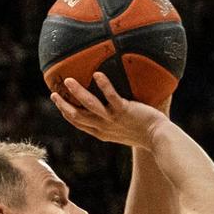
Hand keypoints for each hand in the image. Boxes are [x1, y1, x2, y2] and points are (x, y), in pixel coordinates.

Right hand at [50, 73, 164, 148]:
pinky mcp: (124, 111)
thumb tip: (114, 103)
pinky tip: (98, 73)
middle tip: (54, 94)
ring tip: (68, 80)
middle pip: (77, 117)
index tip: (59, 103)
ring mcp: (113, 119)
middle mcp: (104, 127)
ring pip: (89, 106)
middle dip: (63, 105)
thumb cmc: (146, 134)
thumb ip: (116, 117)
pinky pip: (111, 97)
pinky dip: (104, 86)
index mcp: (102, 132)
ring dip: (77, 93)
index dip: (66, 113)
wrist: (159, 139)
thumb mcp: (125, 128)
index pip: (79, 123)